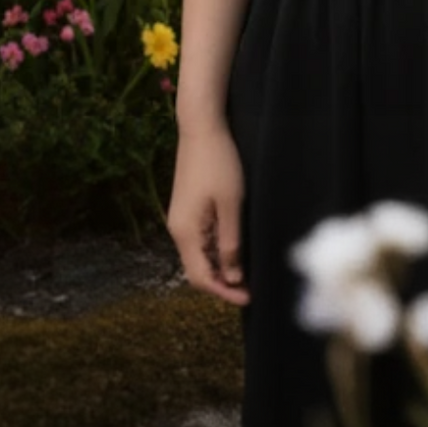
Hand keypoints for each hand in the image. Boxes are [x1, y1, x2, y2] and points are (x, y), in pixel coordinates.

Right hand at [167, 124, 249, 305]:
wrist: (201, 128)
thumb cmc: (219, 163)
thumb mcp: (231, 205)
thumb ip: (230, 242)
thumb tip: (233, 276)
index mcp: (185, 232)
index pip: (200, 277)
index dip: (224, 292)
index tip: (249, 298)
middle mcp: (177, 229)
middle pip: (197, 269)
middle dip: (221, 283)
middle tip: (250, 288)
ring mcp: (180, 219)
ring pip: (198, 255)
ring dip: (219, 267)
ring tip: (246, 272)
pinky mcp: (186, 209)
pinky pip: (199, 240)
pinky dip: (215, 251)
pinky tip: (234, 249)